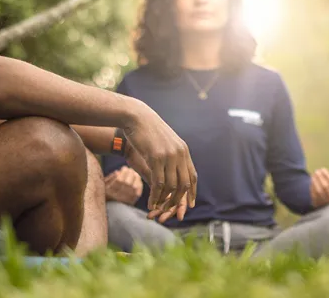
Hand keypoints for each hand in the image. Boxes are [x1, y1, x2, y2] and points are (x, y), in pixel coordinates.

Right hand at [103, 166, 141, 204]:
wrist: (110, 209)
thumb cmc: (105, 194)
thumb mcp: (103, 186)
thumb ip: (109, 179)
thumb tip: (117, 172)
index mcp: (109, 193)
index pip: (119, 181)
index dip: (123, 173)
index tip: (124, 167)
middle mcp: (117, 198)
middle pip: (127, 183)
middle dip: (130, 174)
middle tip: (130, 169)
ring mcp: (125, 201)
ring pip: (134, 187)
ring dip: (135, 178)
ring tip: (134, 173)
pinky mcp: (131, 202)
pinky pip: (138, 192)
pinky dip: (139, 184)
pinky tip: (137, 180)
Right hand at [122, 104, 196, 223]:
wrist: (136, 117)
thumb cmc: (147, 131)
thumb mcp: (163, 145)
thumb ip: (170, 159)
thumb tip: (171, 176)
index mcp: (183, 150)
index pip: (192, 176)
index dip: (192, 192)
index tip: (189, 205)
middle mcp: (179, 154)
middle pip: (183, 184)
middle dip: (177, 201)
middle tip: (168, 211)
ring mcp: (169, 156)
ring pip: (171, 186)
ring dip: (164, 201)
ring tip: (157, 210)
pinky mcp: (156, 158)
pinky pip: (158, 183)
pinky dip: (155, 197)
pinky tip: (150, 204)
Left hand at [310, 167, 328, 206]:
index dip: (327, 175)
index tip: (323, 169)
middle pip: (325, 186)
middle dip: (320, 177)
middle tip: (317, 171)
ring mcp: (326, 204)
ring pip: (319, 191)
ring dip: (315, 182)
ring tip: (313, 175)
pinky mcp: (319, 207)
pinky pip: (314, 196)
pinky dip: (312, 188)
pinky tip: (312, 182)